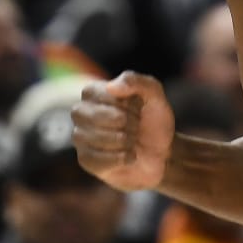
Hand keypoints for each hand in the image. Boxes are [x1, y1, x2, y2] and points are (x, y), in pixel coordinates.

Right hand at [72, 72, 175, 190]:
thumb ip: (136, 82)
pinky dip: (122, 158)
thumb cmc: (154, 121)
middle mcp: (81, 112)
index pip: (106, 94)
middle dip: (127, 123)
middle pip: (99, 116)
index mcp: (93, 92)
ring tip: (133, 141)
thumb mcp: (154, 96)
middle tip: (137, 127)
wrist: (163, 153)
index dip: (128, 105)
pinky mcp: (85, 160)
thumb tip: (111, 87)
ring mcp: (80, 136)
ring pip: (99, 139)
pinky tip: (130, 156)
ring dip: (126, 142)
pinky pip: (99, 160)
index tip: (139, 109)